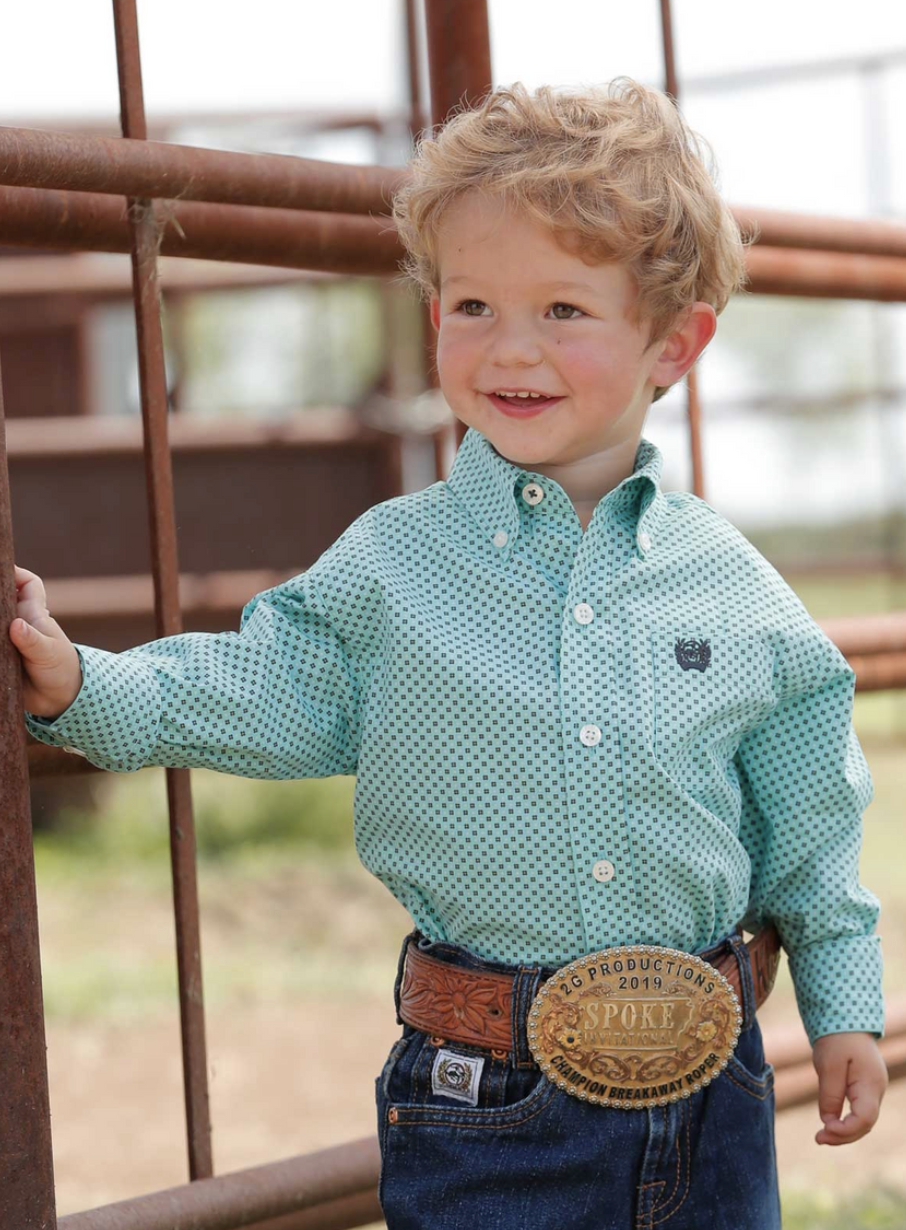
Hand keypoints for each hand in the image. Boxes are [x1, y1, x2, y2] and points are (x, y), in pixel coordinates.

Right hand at [9, 564, 82, 717]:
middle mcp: (18, 623)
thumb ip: (32, 640)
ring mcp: (7, 639)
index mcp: (33, 614)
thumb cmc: (60, 668)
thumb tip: (15, 626)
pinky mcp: (1, 656)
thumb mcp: (48, 653)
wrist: (59, 699)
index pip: (28, 584)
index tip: (0, 570)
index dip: (16, 572)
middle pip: (2, 599)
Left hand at [812, 1031, 887, 1144]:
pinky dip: (846, 1120)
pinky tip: (830, 1124)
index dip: (845, 1130)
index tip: (823, 1130)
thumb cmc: (836, 1038)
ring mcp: (873, 1088)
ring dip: (844, 1131)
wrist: (845, 1017)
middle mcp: (877, 1089)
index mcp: (871, 1084)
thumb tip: (828, 1122)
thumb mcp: (828, 1065)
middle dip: (843, 1136)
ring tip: (822, 1137)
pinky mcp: (865, 1086)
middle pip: (865, 1124)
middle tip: (818, 1139)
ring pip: (863, 1120)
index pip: (865, 1119)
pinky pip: (859, 1110)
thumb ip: (830, 1095)